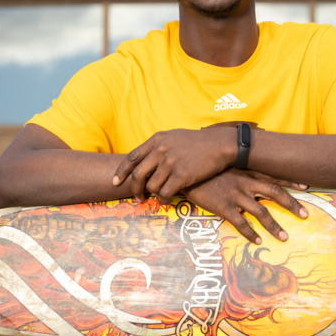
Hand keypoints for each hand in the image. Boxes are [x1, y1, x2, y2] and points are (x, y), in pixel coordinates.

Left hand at [113, 128, 235, 202]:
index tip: (115, 181)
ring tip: (157, 197)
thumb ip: (158, 145)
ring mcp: (171, 163)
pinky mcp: (182, 176)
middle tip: (137, 197)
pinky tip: (167, 199)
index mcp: (157, 140)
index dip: (121, 171)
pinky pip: (165, 193)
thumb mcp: (174, 136)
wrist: (219, 145)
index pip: (131, 157)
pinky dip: (163, 199)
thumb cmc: (197, 142)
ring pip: (151, 187)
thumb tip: (144, 158)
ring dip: (152, 195)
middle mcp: (161, 150)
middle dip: (134, 189)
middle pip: (137, 175)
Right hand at [183, 169, 308, 243]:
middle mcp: (245, 182)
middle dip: (292, 204)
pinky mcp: (223, 206)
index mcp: (247, 171)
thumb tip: (249, 168)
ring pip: (260, 212)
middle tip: (305, 215)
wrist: (185, 170)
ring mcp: (235, 195)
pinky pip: (240, 223)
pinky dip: (250, 233)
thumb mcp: (225, 163)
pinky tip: (257, 241)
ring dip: (274, 225)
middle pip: (275, 193)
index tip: (306, 187)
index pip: (274, 176)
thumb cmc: (206, 167)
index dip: (291, 182)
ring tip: (284, 237)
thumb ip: (239, 167)